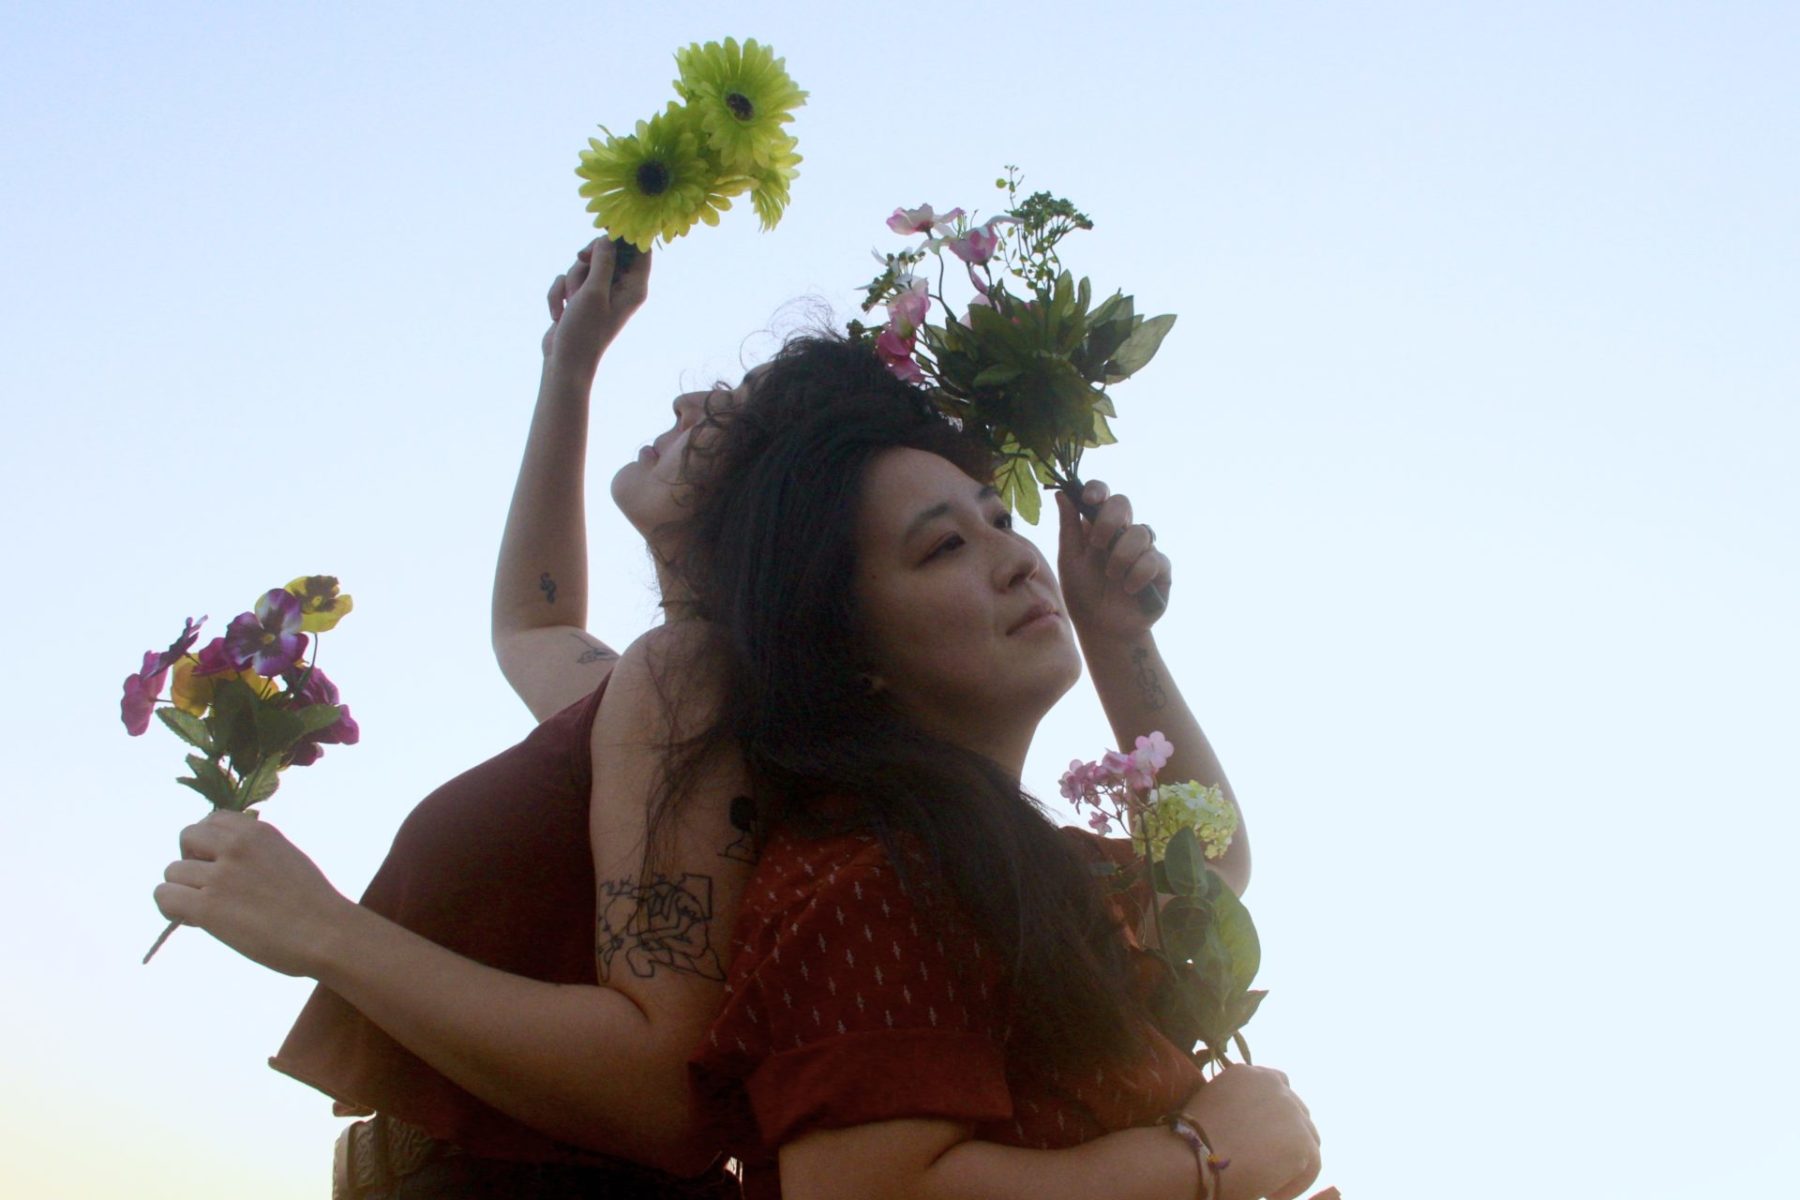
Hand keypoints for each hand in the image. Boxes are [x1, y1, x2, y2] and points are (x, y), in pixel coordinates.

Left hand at [153, 810, 351, 976]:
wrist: (327, 933)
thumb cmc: (314, 904)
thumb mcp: (286, 858)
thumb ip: (255, 852)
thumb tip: (222, 863)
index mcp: (258, 831)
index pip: (212, 820)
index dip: (209, 843)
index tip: (220, 865)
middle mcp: (236, 845)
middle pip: (186, 837)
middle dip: (191, 861)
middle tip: (208, 886)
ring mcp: (220, 875)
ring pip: (172, 872)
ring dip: (183, 891)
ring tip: (206, 911)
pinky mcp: (208, 906)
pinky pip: (165, 897)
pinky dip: (171, 909)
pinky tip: (195, 921)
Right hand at [541, 238, 650, 368]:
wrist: (563, 364)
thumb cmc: (584, 332)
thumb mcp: (594, 292)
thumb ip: (603, 261)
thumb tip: (608, 237)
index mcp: (634, 288)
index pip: (641, 250)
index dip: (625, 235)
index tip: (606, 226)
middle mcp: (621, 289)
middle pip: (609, 252)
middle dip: (588, 258)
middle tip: (579, 258)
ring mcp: (599, 294)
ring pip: (584, 265)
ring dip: (571, 280)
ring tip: (571, 303)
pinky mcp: (581, 299)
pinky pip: (568, 280)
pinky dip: (560, 293)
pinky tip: (559, 314)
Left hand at [1055, 480, 1170, 644]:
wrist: (1103, 629)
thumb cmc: (1083, 594)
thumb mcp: (1070, 561)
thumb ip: (1068, 528)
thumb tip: (1061, 493)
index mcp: (1098, 526)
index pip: (1102, 494)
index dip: (1098, 489)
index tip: (1089, 499)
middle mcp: (1122, 532)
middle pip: (1123, 502)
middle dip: (1109, 520)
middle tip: (1097, 545)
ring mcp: (1144, 548)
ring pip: (1141, 531)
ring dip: (1122, 555)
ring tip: (1112, 577)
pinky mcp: (1161, 569)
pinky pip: (1155, 558)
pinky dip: (1139, 573)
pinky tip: (1129, 589)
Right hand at [1183, 1065, 1320, 1199]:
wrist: (1193, 1157)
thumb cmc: (1193, 1142)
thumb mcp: (1213, 1108)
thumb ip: (1239, 1106)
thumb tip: (1258, 1129)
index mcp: (1247, 1072)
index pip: (1276, 1085)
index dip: (1274, 1116)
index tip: (1262, 1140)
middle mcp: (1272, 1083)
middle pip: (1298, 1112)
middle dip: (1287, 1138)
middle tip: (1265, 1164)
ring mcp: (1290, 1109)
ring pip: (1309, 1139)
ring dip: (1292, 1161)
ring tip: (1266, 1181)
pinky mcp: (1302, 1140)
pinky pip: (1312, 1166)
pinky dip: (1294, 1184)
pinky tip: (1270, 1194)